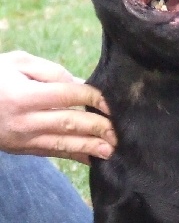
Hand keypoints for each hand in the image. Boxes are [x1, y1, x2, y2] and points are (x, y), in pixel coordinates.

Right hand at [0, 51, 116, 164]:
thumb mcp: (16, 63)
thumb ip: (50, 71)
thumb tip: (80, 84)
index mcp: (23, 95)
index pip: (66, 95)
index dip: (91, 97)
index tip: (109, 101)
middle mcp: (24, 120)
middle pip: (68, 123)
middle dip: (97, 127)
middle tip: (117, 130)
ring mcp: (24, 138)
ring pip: (63, 144)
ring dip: (90, 147)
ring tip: (112, 150)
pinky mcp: (24, 149)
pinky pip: (54, 154)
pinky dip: (76, 156)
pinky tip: (94, 159)